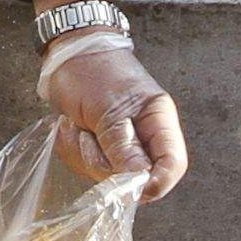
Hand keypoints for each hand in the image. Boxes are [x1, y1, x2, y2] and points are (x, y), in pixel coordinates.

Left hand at [40, 32, 189, 198]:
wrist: (68, 54)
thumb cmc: (91, 71)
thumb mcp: (106, 109)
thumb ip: (123, 146)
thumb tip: (140, 180)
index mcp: (159, 121)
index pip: (173, 164)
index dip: (156, 183)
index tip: (128, 186)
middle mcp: (145, 137)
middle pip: (137, 177)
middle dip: (105, 164)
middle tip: (87, 137)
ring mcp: (122, 144)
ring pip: (109, 176)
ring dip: (84, 155)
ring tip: (77, 126)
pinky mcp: (102, 147)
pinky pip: (89, 167)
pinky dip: (74, 152)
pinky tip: (71, 128)